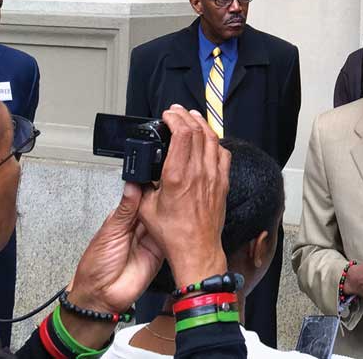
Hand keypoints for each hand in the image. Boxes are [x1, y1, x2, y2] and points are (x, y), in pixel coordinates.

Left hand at [63, 182, 164, 348]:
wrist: (102, 297)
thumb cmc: (96, 267)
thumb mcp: (110, 232)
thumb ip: (125, 210)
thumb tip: (133, 185)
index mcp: (122, 219)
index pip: (139, 199)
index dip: (149, 188)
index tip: (160, 175)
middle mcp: (137, 228)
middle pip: (154, 208)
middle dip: (163, 198)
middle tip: (174, 184)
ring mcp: (149, 239)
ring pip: (164, 220)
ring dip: (170, 212)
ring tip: (180, 198)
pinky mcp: (159, 252)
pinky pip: (170, 237)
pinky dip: (176, 229)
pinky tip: (181, 218)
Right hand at [138, 105, 231, 285]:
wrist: (197, 249)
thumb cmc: (174, 234)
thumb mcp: (147, 209)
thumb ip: (143, 187)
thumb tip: (139, 175)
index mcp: (177, 176)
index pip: (182, 134)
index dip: (175, 119)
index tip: (167, 115)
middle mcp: (198, 173)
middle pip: (198, 131)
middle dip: (187, 116)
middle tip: (177, 112)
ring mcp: (213, 177)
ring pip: (213, 139)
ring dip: (202, 125)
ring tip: (193, 118)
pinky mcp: (222, 183)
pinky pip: (223, 154)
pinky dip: (215, 142)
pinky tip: (209, 141)